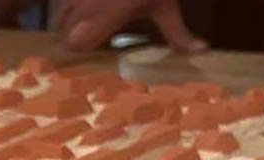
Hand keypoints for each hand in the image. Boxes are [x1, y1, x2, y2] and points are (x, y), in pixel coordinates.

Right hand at [55, 0, 206, 52]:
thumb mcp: (165, 6)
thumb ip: (177, 33)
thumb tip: (202, 51)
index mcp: (102, 18)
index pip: (74, 44)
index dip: (79, 49)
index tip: (92, 50)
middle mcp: (84, 5)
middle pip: (63, 30)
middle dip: (73, 35)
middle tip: (90, 38)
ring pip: (61, 13)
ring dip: (70, 19)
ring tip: (87, 21)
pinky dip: (72, 4)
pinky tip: (88, 4)